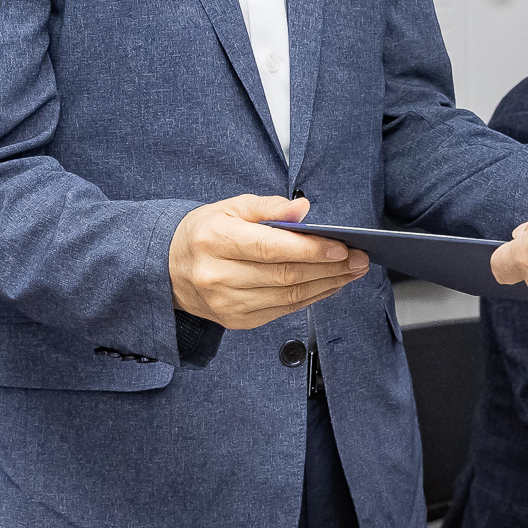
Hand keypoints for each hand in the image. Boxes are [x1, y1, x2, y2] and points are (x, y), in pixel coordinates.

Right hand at [168, 194, 371, 329]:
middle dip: (329, 268)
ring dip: (327, 285)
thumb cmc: (204, 233)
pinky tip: (329, 285)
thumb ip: (269, 207)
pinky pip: (283, 310)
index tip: (340, 246)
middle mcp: (218, 276)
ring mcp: (227, 303)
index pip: (270, 248)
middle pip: (285, 275)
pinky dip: (311, 297)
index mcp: (216, 241)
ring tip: (351, 271)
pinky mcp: (236, 320)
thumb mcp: (230, 207)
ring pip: (288, 296)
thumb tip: (302, 210)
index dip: (309, 249)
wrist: (169, 269)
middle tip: (358, 258)